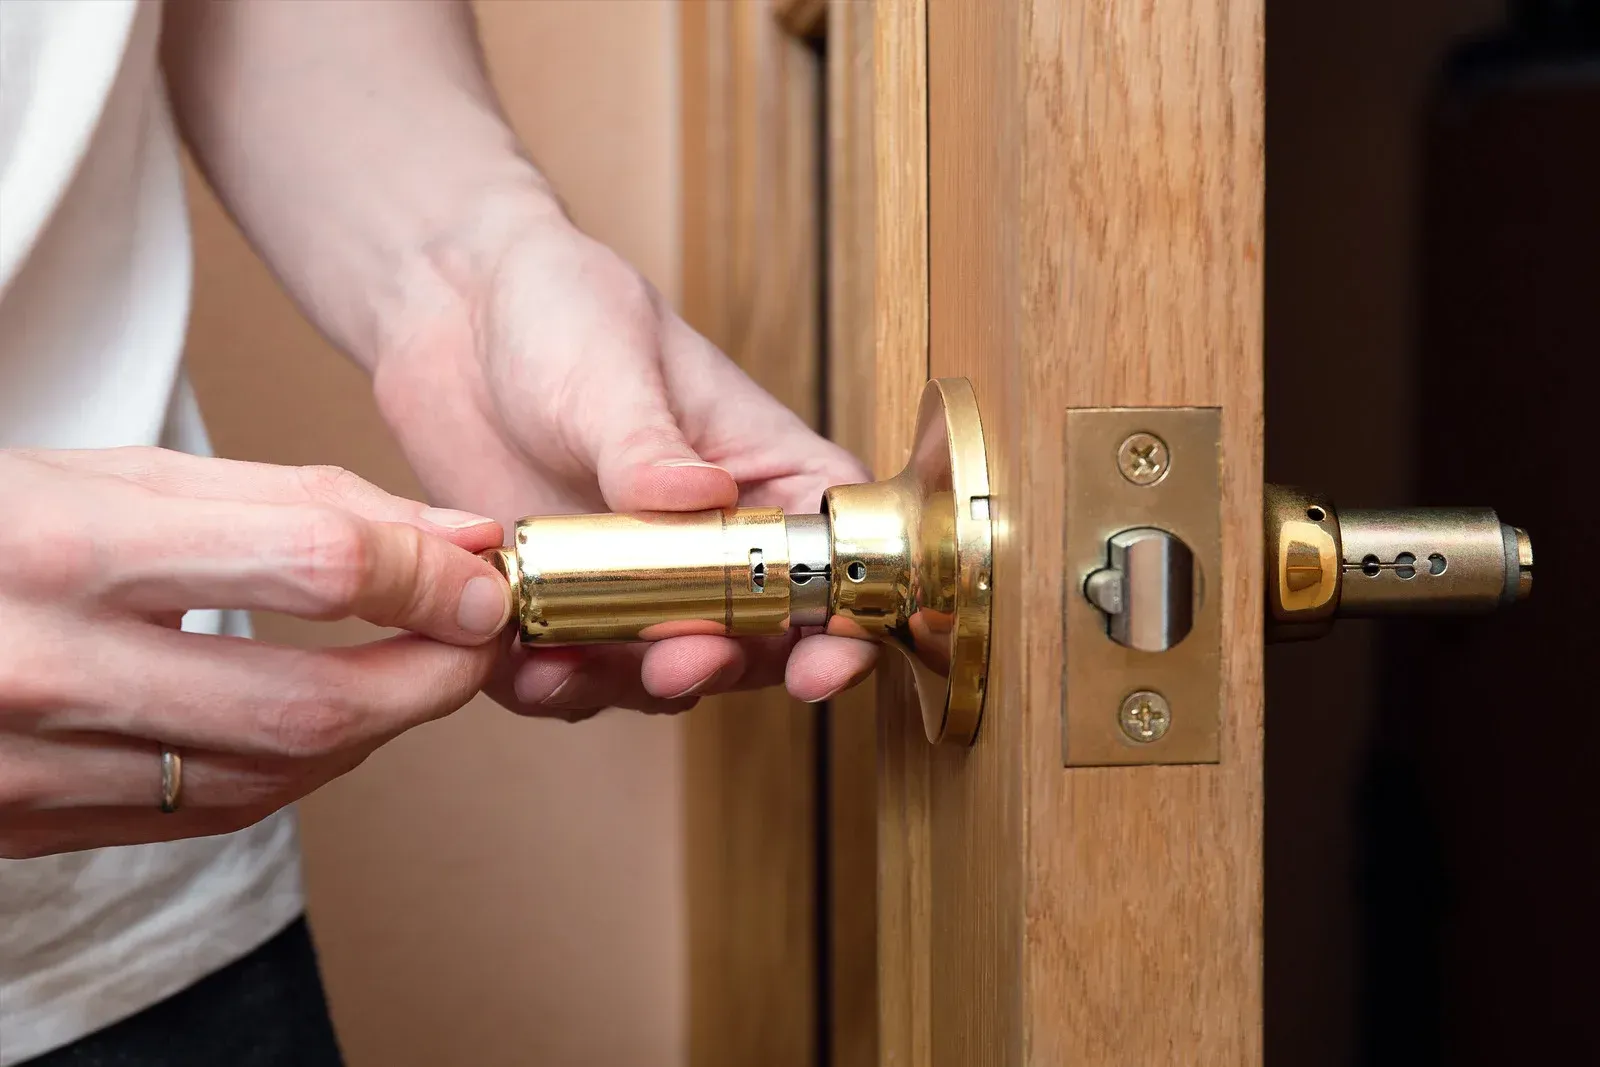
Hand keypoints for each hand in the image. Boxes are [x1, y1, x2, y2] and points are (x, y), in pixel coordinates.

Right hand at [0, 448, 509, 857]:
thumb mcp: (127, 477)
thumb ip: (301, 505)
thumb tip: (459, 539)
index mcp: (64, 547)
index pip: (313, 564)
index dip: (429, 575)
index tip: (485, 576)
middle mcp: (47, 668)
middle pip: (312, 705)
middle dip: (432, 678)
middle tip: (479, 640)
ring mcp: (31, 768)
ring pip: (274, 777)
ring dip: (379, 730)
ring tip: (416, 671)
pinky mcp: (31, 827)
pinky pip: (212, 815)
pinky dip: (302, 771)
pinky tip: (332, 724)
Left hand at [373, 202, 878, 720]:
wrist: (453, 315)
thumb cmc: (562, 310)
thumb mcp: (611, 364)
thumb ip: (648, 443)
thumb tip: (699, 493)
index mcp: (765, 473)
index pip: (833, 557)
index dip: (844, 621)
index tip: (820, 662)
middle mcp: (717, 543)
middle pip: (759, 639)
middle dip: (725, 665)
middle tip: (680, 661)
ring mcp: (641, 583)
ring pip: (665, 671)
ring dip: (631, 686)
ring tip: (579, 668)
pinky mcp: (565, 605)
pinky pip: (574, 672)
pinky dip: (555, 685)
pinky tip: (524, 666)